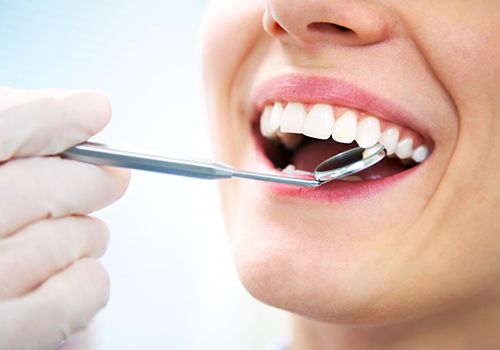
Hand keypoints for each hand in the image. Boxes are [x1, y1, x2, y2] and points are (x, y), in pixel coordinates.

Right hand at [0, 87, 129, 349]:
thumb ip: (17, 132)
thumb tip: (92, 108)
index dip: (49, 117)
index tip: (94, 110)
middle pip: (37, 189)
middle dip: (91, 179)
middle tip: (113, 179)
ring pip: (66, 240)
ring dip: (89, 234)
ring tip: (77, 235)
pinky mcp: (5, 337)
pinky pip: (76, 294)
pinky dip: (91, 279)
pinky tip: (77, 272)